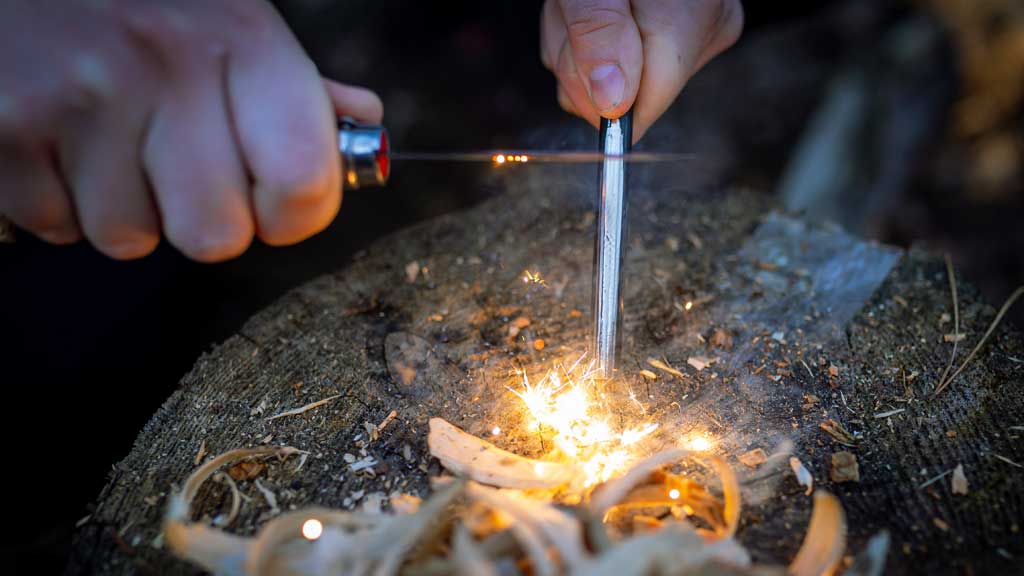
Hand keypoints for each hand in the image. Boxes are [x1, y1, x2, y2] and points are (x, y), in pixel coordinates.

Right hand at [0, 1, 381, 261]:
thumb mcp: (231, 15)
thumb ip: (297, 83)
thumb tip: (359, 124)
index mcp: (241, 38)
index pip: (304, 183)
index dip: (291, 213)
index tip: (272, 200)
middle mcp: (165, 67)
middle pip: (216, 236)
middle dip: (201, 216)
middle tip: (177, 165)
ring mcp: (78, 99)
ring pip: (131, 239)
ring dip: (125, 206)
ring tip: (108, 136)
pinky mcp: (7, 130)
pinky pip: (58, 226)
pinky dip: (59, 198)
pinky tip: (60, 137)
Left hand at [541, 0, 742, 139]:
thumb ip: (599, 32)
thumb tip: (613, 101)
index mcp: (694, 21)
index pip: (643, 106)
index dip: (595, 93)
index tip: (573, 49)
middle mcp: (708, 31)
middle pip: (627, 95)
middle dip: (582, 61)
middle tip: (575, 11)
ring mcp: (698, 34)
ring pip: (616, 82)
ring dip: (580, 47)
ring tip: (585, 1)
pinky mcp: (682, 35)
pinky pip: (623, 65)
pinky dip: (593, 40)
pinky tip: (597, 6)